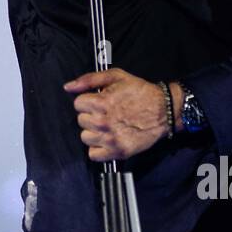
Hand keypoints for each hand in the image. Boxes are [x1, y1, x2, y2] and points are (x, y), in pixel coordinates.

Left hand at [63, 68, 181, 161]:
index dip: (88, 101)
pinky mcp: (118, 152)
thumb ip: (89, 80)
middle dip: (91, 115)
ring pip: (85, 137)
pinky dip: (98, 148)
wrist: (164, 110)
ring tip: (107, 126)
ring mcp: (110, 139)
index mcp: (101, 103)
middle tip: (105, 113)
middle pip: (80, 121)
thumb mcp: (115, 76)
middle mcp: (103, 122)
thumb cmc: (139, 91)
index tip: (99, 102)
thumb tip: (68, 87)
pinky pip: (93, 155)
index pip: (78, 104)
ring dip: (93, 132)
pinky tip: (107, 139)